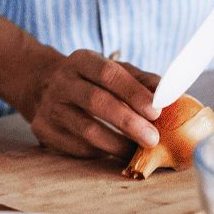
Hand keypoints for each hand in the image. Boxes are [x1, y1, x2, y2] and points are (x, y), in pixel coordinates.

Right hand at [16, 49, 161, 158]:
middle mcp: (62, 81)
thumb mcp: (112, 71)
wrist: (42, 86)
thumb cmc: (90, 81)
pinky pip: (76, 147)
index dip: (133, 92)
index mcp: (81, 60)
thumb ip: (141, 81)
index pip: (108, 73)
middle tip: (153, 138)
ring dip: (117, 144)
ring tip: (136, 151)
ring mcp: (50, 106)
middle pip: (97, 101)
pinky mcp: (43, 130)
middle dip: (128, 122)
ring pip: (86, 130)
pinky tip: (114, 153)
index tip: (156, 111)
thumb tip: (171, 96)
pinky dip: (100, 153)